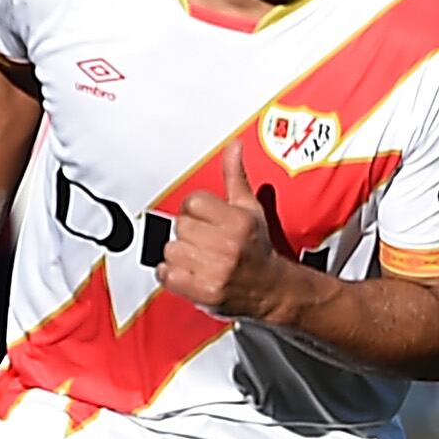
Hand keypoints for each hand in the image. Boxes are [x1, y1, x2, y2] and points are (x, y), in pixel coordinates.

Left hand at [159, 139, 303, 318]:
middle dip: (188, 233)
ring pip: (171, 250)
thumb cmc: (258, 248)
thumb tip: (234, 146)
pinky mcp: (204, 292)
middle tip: (203, 241)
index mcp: (238, 221)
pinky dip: (171, 275)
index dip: (195, 210)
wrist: (271, 289)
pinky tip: (188, 272)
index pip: (193, 202)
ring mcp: (215, 270)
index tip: (204, 219)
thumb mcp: (250, 208)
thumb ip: (235, 176)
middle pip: (180, 226)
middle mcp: (227, 245)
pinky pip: (167, 275)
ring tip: (198, 258)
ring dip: (180, 255)